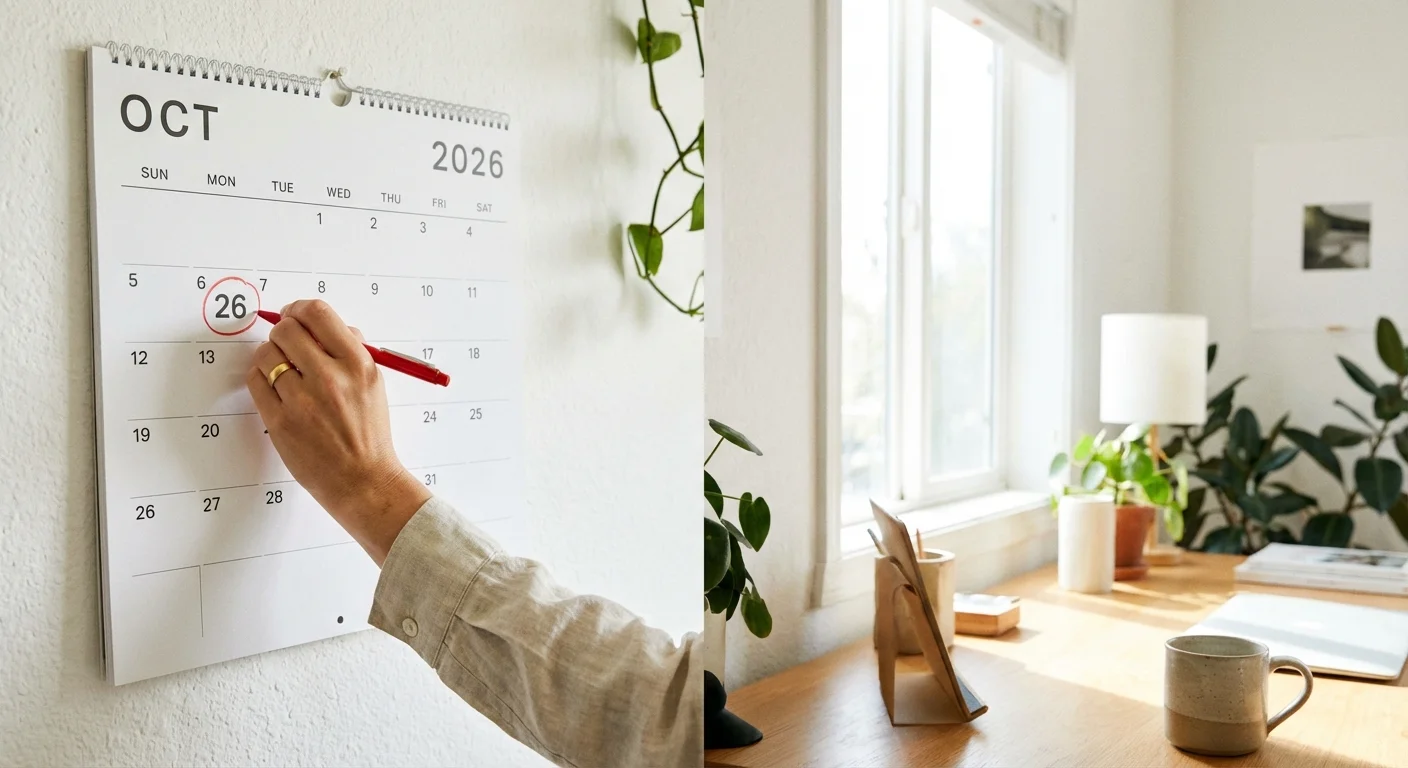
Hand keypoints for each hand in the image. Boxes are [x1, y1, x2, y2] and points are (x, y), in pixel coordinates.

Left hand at [245, 299, 429, 564]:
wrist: (363, 479)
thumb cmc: (369, 434)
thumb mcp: (374, 385)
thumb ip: (352, 352)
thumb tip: (329, 327)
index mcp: (357, 364)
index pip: (318, 314)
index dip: (300, 309)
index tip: (296, 314)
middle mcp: (329, 378)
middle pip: (286, 330)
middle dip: (283, 332)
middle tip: (287, 343)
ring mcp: (302, 400)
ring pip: (266, 354)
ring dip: (270, 356)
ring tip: (282, 369)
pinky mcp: (280, 421)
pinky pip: (255, 381)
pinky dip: (260, 377)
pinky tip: (274, 386)